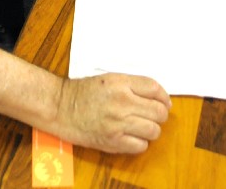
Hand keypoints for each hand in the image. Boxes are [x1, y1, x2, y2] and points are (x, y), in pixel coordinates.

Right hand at [54, 74, 171, 153]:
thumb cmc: (83, 92)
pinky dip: (140, 142)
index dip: (164, 97)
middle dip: (160, 114)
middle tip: (154, 115)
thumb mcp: (108, 78)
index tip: (164, 102)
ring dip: (151, 129)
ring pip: (153, 130)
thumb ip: (131, 85)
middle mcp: (122, 102)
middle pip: (158, 111)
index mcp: (121, 83)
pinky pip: (141, 146)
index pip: (155, 89)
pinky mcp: (113, 141)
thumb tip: (156, 96)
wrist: (61, 107)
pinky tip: (132, 136)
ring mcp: (118, 123)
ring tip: (142, 126)